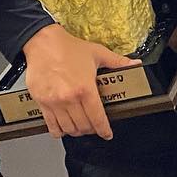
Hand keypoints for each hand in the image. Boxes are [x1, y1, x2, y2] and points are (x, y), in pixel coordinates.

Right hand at [22, 24, 137, 139]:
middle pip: (84, 126)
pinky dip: (59, 131)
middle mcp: (70, 98)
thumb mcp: (97, 53)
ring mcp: (55, 102)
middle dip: (91, 130)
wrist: (43, 43)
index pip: (98, 118)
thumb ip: (117, 61)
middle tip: (94, 126)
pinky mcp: (42, 102)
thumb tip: (134, 64)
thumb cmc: (68, 48)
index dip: (104, 130)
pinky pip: (51, 125)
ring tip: (80, 126)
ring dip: (76, 131)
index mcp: (85, 88)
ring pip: (68, 128)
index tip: (106, 134)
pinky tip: (63, 128)